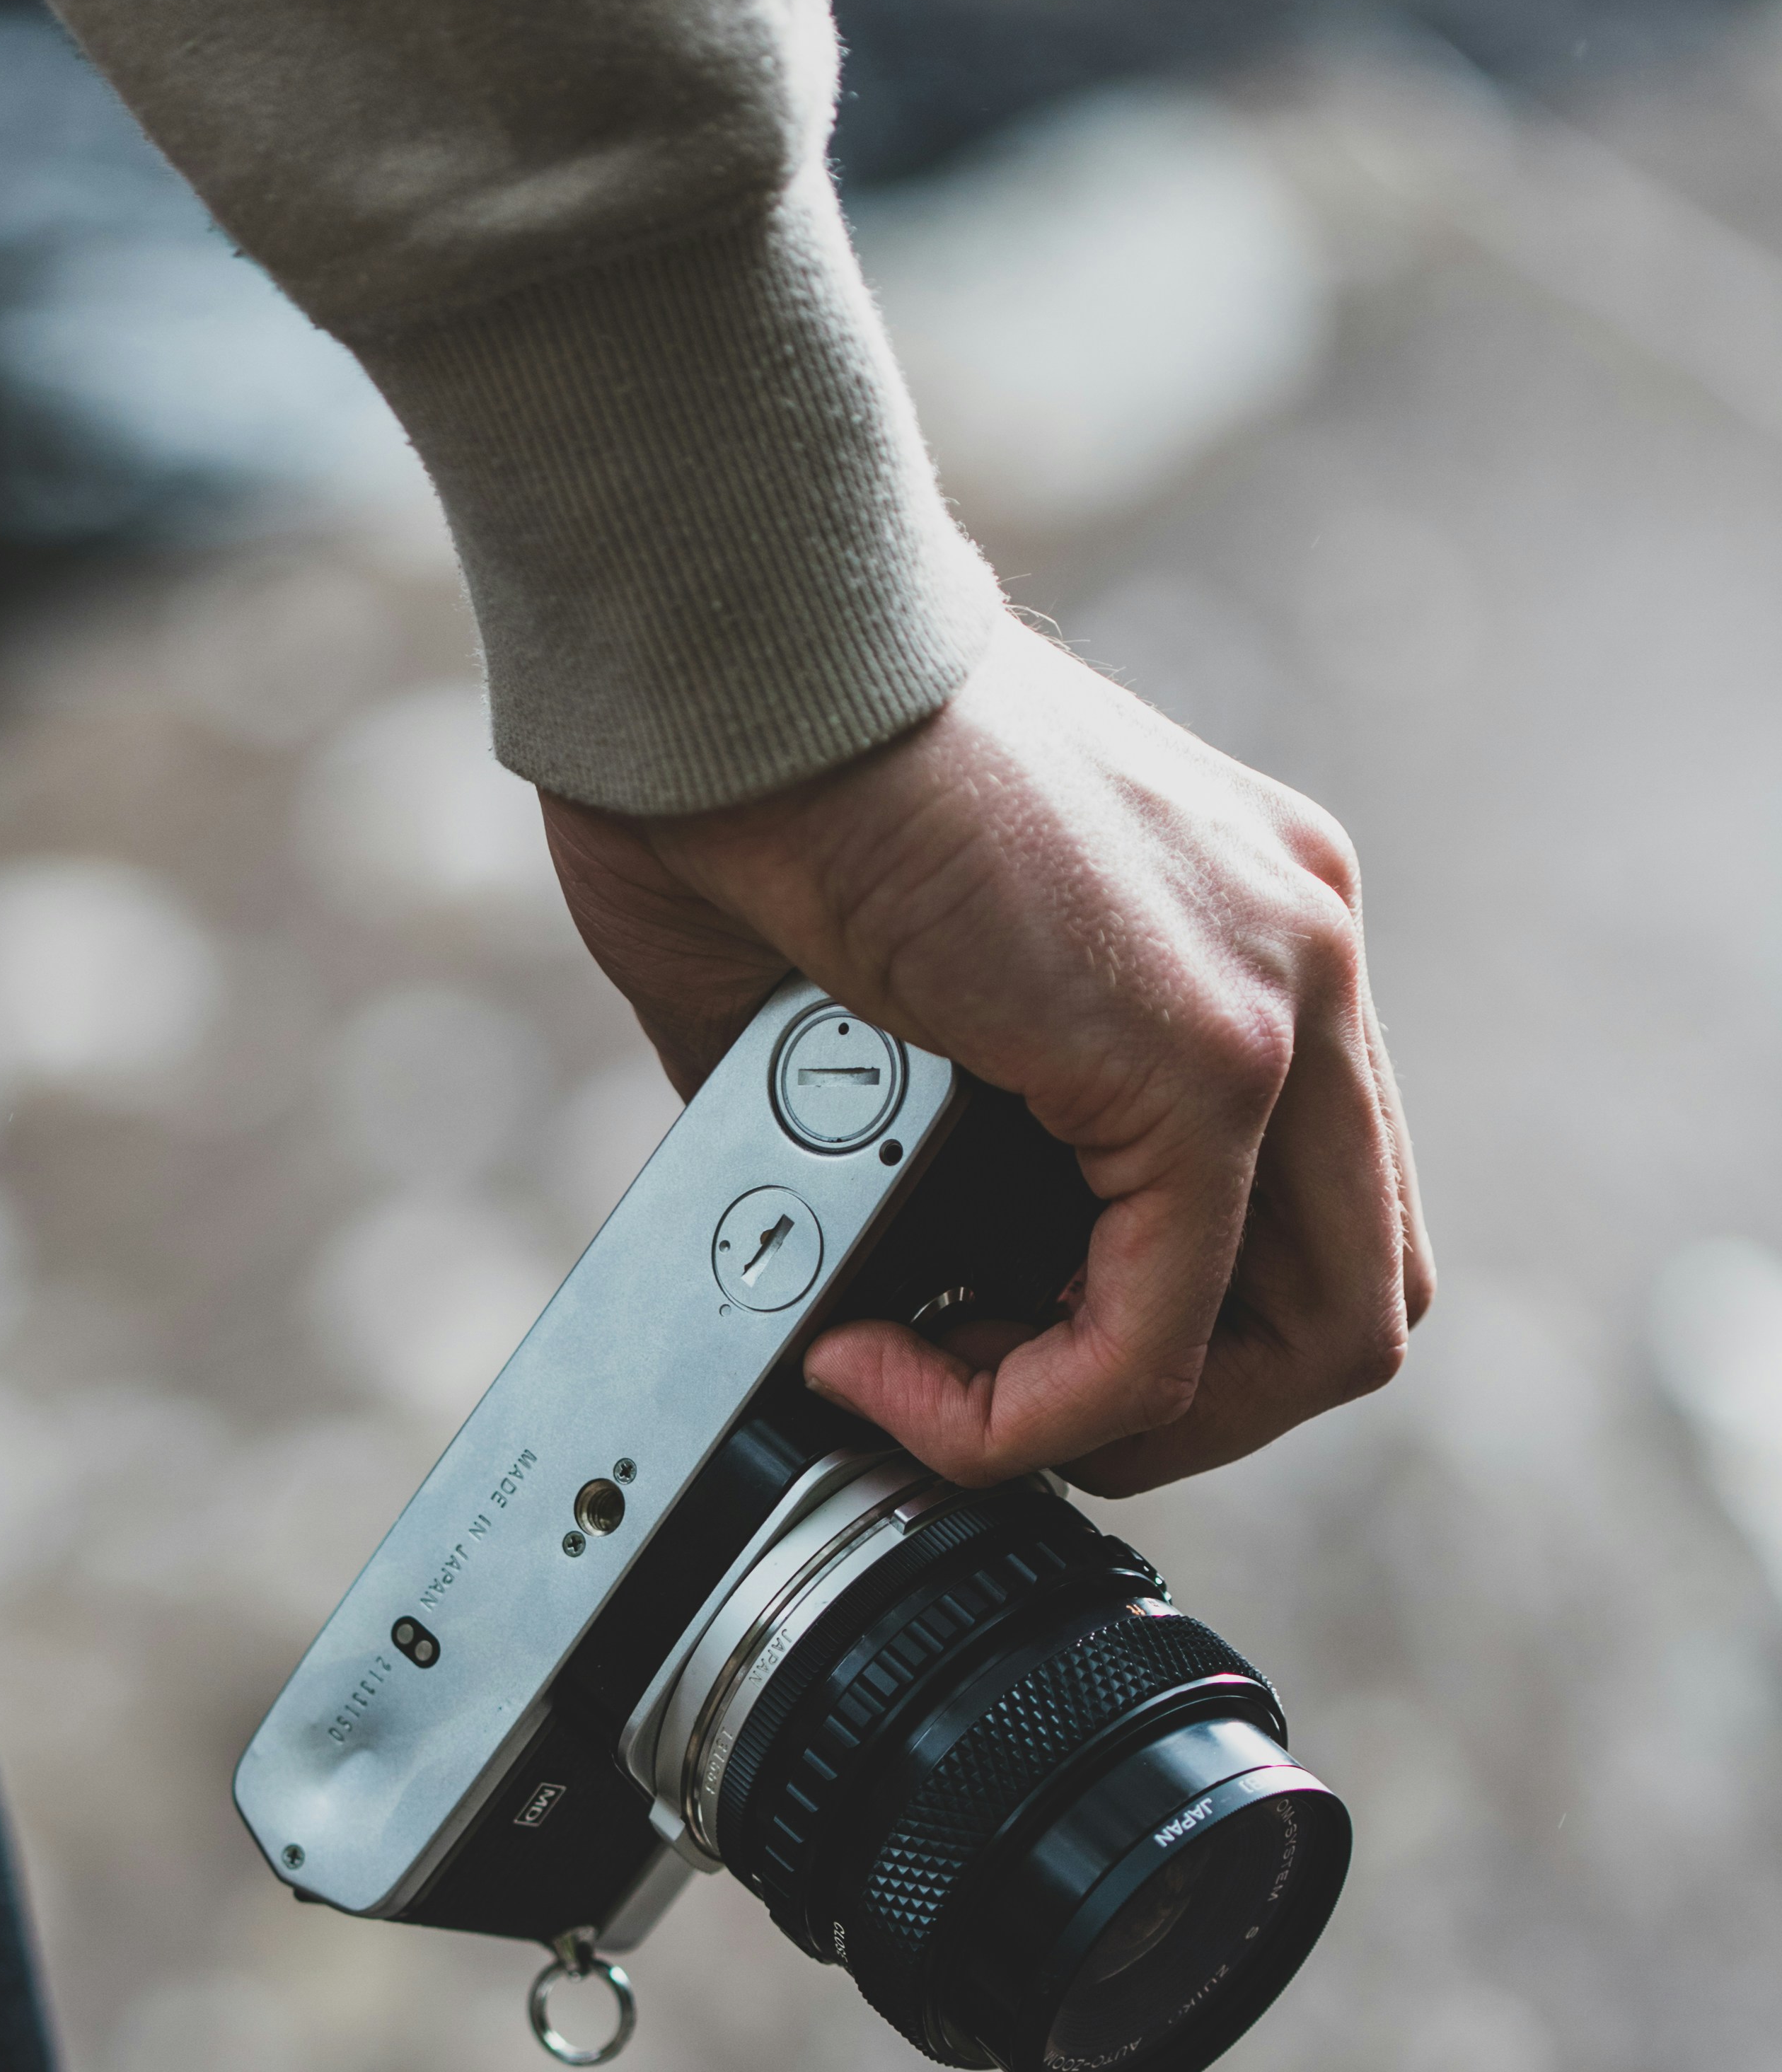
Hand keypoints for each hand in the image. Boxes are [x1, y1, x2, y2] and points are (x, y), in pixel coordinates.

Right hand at [539, 616, 1431, 1494]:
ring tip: (938, 1398)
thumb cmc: (737, 773)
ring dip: (1117, 1424)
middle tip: (987, 1401)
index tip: (964, 1328)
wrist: (720, 648)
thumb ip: (904, 1143)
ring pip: (1315, 1338)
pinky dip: (1028, 1407)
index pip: (1299, 1204)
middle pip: (1351, 1285)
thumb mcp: (863, 1000)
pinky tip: (890, 1370)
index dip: (1151, 1321)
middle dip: (1172, 1402)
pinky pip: (1158, 1334)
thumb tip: (854, 1288)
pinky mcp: (1204, 1050)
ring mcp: (1281, 989)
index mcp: (1237, 919)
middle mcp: (1298, 945)